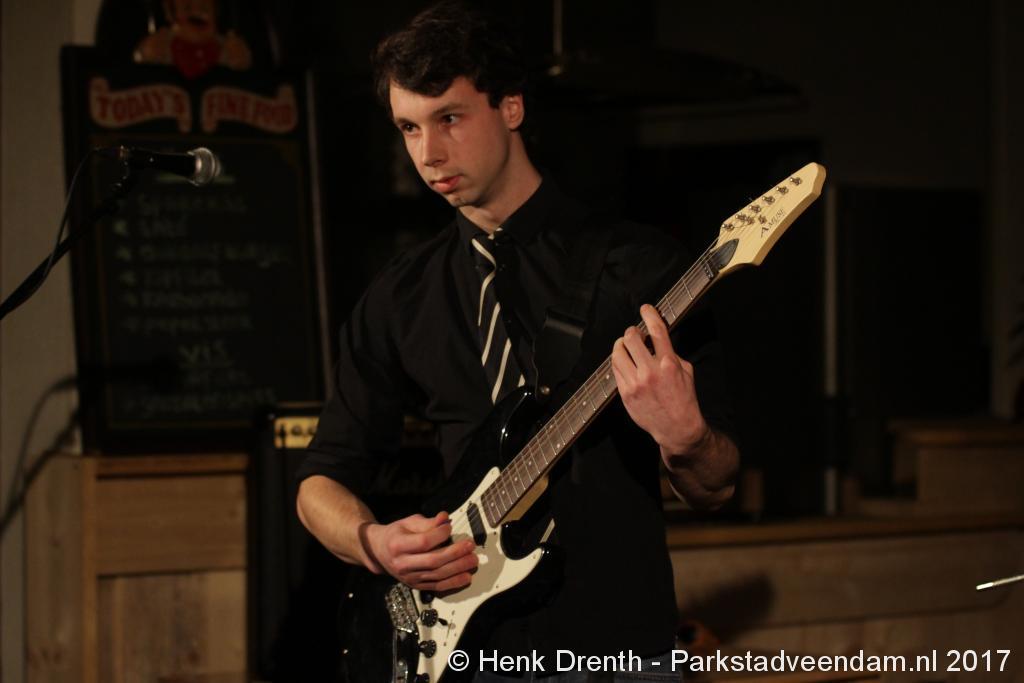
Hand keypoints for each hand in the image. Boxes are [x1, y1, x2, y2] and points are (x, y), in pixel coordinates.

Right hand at [361, 512, 477, 590]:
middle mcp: (403, 564)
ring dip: (458, 568)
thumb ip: (428, 522)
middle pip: (433, 560)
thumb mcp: (408, 522)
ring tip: (472, 560)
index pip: (423, 542)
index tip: (449, 528)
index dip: (439, 534)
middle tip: (469, 545)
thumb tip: (445, 519)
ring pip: (437, 575)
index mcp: (398, 545)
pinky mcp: (416, 585)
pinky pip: (437, 586)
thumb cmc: (396, 534)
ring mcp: (410, 577)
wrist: (380, 552)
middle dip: (455, 553)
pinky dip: (453, 583)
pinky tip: (466, 577)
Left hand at [611, 304, 709, 455]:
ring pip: (618, 352)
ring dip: (621, 344)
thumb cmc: (684, 399)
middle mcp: (650, 371)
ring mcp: (636, 383)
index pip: (656, 330)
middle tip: (635, 333)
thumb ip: (671, 353)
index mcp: (669, 363)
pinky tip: (625, 363)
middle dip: (632, 331)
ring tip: (627, 346)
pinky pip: (615, 369)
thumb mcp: (686, 371)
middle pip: (631, 337)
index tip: (645, 308)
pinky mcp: (625, 393)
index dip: (649, 314)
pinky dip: (619, 361)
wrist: (676, 428)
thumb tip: (657, 340)